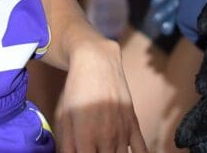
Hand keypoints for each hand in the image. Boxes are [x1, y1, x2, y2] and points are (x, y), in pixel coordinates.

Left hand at [58, 38, 146, 152]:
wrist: (97, 62)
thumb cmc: (76, 89)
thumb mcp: (64, 116)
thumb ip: (66, 144)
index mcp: (86, 137)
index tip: (83, 152)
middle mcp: (106, 138)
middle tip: (94, 148)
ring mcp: (122, 132)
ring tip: (105, 149)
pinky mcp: (133, 124)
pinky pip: (142, 151)